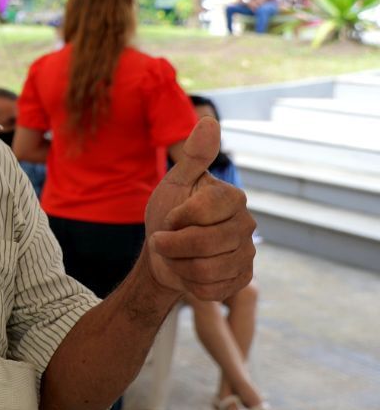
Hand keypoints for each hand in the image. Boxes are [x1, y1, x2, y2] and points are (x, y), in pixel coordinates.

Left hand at [144, 118, 256, 301]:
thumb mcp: (174, 183)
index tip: (170, 216)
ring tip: (177, 256)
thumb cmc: (168, 214)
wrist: (164, 254)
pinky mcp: (241, 279)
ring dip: (179, 265)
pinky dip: (190, 285)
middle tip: (164, 240)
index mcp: (232, 197)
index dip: (176, 218)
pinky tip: (189, 272)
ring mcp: (247, 254)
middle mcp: (246, 224)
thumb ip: (194, 157)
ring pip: (206, 269)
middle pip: (203, 243)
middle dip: (171, 245)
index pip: (202, 211)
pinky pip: (212, 289)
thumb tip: (209, 120)